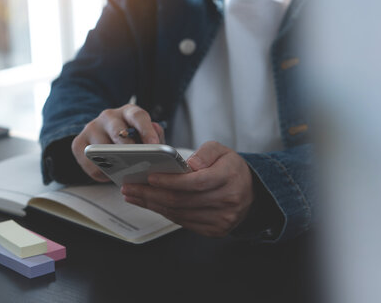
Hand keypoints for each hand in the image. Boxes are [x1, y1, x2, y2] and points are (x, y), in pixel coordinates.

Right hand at [71, 104, 164, 181]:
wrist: (103, 142)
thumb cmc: (131, 141)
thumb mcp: (146, 137)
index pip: (137, 116)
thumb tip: (157, 140)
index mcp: (128, 112)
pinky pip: (89, 162)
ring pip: (101, 148)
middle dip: (128, 148)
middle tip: (137, 162)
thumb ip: (155, 138)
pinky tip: (108, 174)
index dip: (146, 130)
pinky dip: (100, 172)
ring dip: (113, 163)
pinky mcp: (78, 143)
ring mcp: (91, 128)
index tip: (154, 145)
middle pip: (118, 131)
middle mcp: (109, 116)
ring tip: (124, 173)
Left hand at [121, 141, 253, 236]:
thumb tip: (187, 164)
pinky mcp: (214, 230)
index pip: (194, 182)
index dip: (169, 181)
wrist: (249, 192)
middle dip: (150, 194)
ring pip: (179, 213)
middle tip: (130, 187)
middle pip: (181, 200)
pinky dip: (164, 212)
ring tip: (134, 195)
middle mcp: (226, 202)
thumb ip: (205, 153)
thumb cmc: (230, 168)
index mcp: (228, 178)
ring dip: (152, 205)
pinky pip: (183, 222)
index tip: (149, 177)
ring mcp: (221, 219)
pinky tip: (150, 204)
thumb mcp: (222, 150)